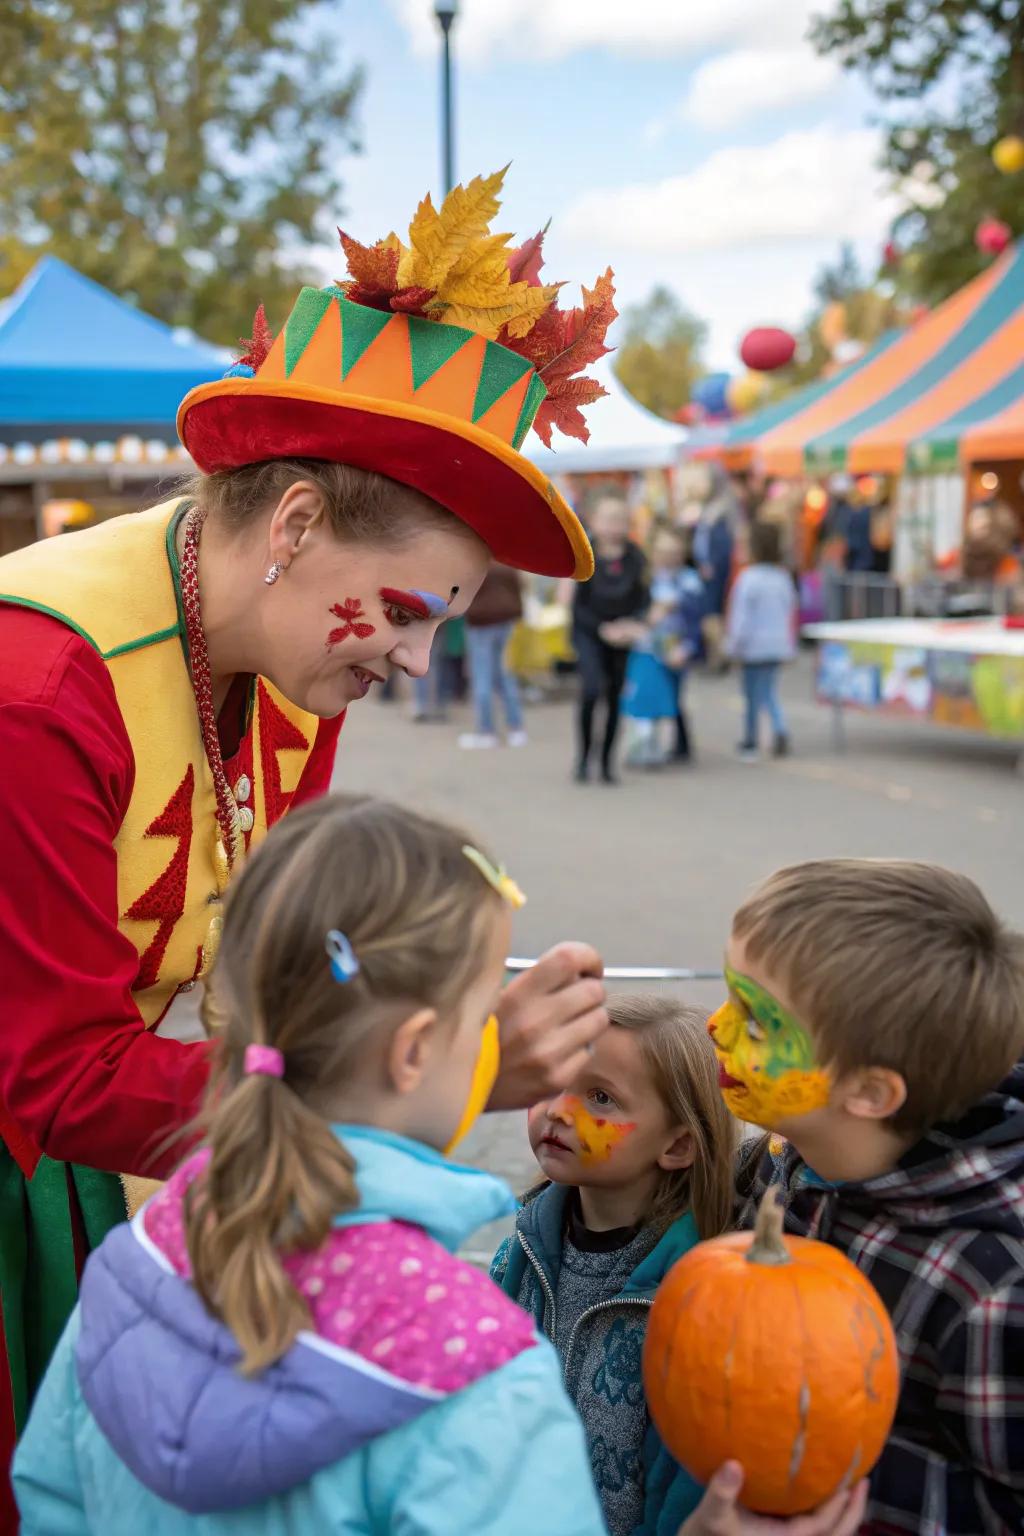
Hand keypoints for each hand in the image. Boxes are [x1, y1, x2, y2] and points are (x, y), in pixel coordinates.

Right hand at [488, 943, 608, 1110]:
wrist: (465, 1084)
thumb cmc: (486, 1032)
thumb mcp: (502, 994)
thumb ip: (540, 979)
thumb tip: (580, 969)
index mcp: (520, 993)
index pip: (571, 959)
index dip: (588, 958)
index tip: (588, 967)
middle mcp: (536, 1021)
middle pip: (594, 990)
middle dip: (590, 991)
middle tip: (577, 999)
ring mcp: (549, 1053)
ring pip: (599, 1020)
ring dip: (589, 1018)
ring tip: (569, 1024)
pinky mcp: (558, 1078)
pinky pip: (589, 1051)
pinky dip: (580, 1048)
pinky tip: (559, 1049)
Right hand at [678, 1464, 867, 1535]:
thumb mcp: (711, 1517)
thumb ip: (721, 1493)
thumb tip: (733, 1465)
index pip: (823, 1528)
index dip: (839, 1506)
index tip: (850, 1479)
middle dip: (852, 1512)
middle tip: (863, 1480)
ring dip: (842, 1515)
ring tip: (850, 1485)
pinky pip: (815, 1531)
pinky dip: (826, 1517)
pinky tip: (820, 1493)